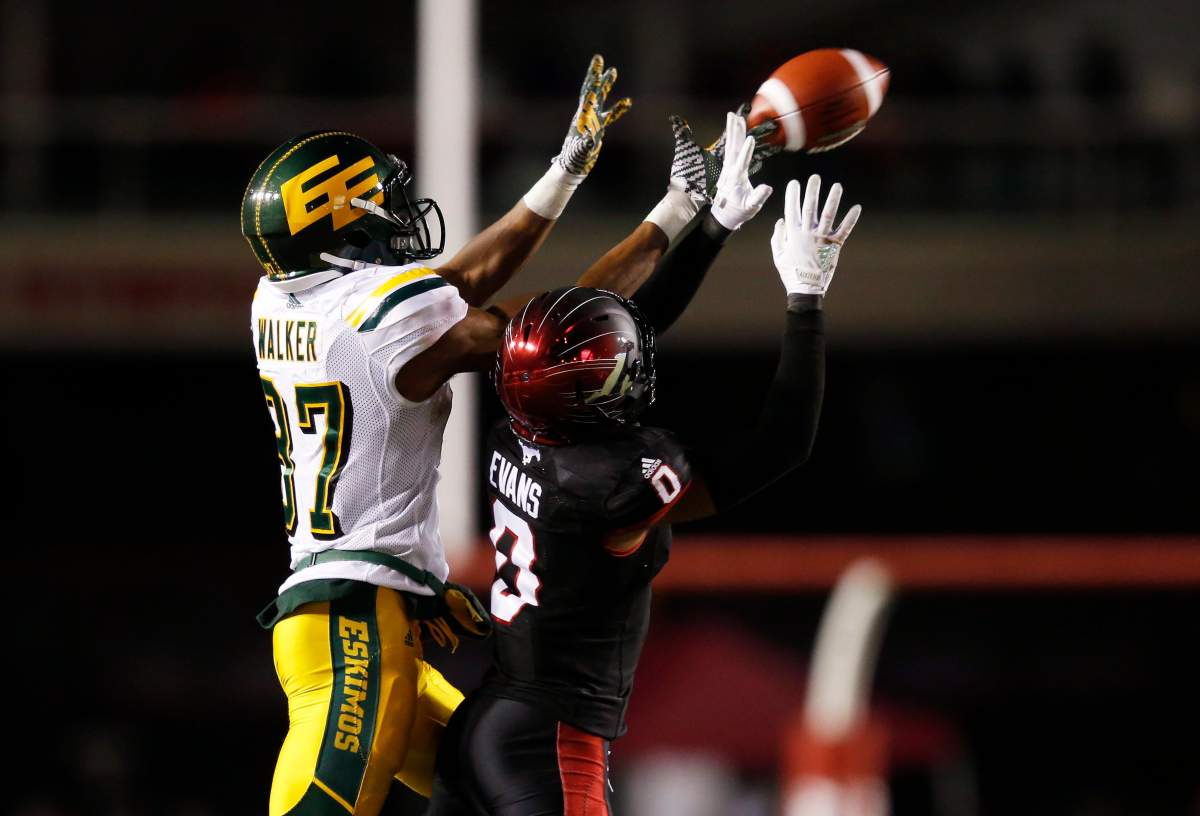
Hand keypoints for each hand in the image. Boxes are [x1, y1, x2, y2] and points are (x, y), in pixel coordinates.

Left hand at [553, 54, 631, 176]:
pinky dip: (619, 108)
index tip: (597, 67)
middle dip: (596, 75)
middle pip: (592, 90)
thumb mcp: (580, 152)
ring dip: (606, 85)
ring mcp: (592, 121)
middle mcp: (586, 115)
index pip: (588, 95)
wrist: (572, 167)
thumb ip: (585, 144)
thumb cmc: (574, 160)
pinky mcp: (598, 128)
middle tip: (599, 58)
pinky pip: (610, 115)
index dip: (593, 81)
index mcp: (581, 117)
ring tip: (613, 70)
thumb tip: (590, 138)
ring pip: (601, 99)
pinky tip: (628, 101)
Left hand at [709, 112, 773, 230]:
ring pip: (731, 146)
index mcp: (736, 179)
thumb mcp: (750, 208)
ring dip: (732, 131)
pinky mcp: (728, 168)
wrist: (724, 216)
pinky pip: (730, 150)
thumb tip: (767, 188)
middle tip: (736, 117)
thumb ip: (758, 197)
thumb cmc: (738, 212)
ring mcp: (728, 168)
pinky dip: (732, 139)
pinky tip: (734, 130)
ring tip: (734, 116)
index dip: (746, 151)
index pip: (742, 162)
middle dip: (735, 132)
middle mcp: (730, 170)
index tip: (751, 138)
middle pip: (733, 148)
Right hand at [771, 175, 860, 295]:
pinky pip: (845, 229)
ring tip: (837, 186)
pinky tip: (857, 207)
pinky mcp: (835, 246)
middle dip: (812, 190)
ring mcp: (822, 238)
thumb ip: (778, 236)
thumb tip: (781, 220)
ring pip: (829, 214)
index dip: (793, 195)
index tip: (794, 182)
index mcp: (793, 234)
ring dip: (833, 199)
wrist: (806, 288)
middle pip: (811, 207)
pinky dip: (851, 218)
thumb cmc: (790, 272)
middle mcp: (808, 233)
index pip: (791, 209)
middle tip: (815, 177)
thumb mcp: (778, 255)